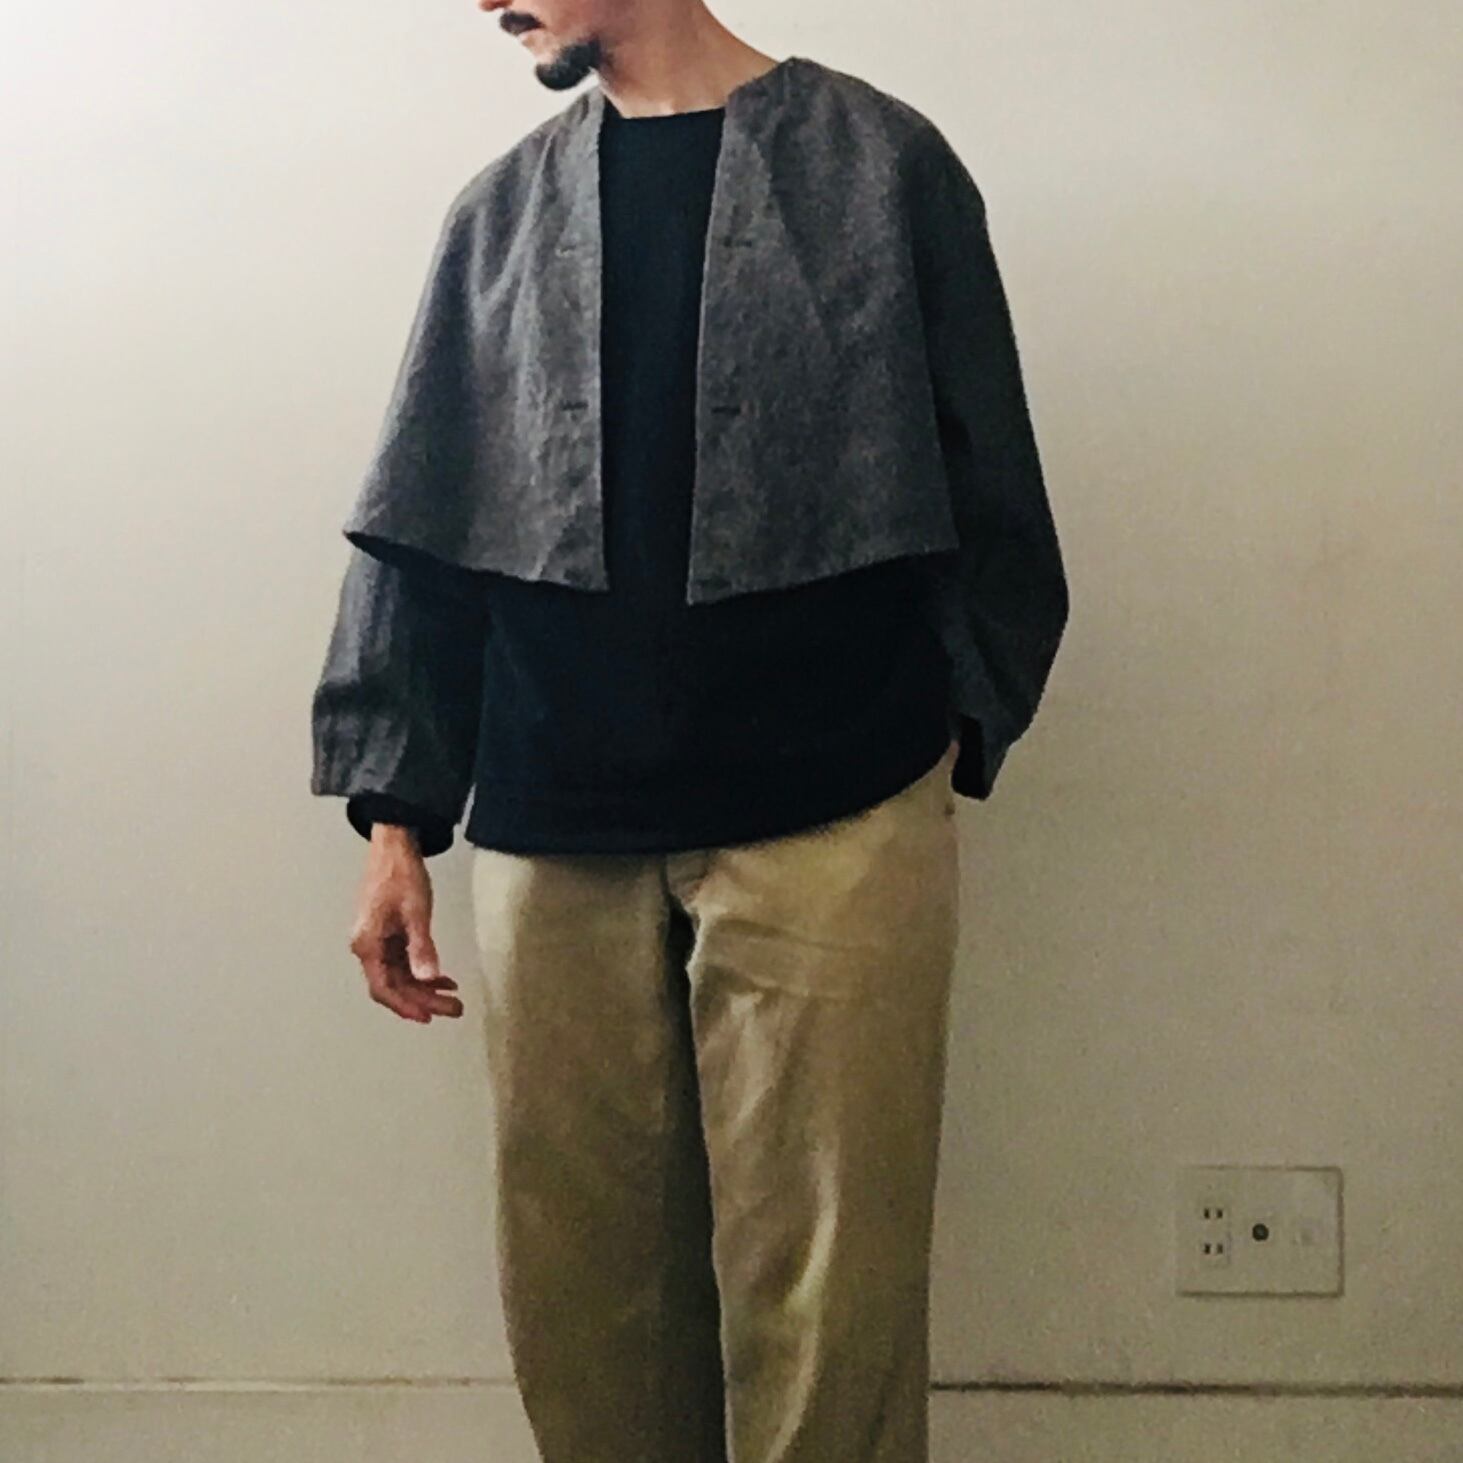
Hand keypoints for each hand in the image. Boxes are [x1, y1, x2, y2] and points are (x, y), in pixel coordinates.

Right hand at [348, 827, 463, 1022]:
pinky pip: (404, 962)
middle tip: (454, 1009)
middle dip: (424, 1000)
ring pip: (401, 976)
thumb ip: (422, 947)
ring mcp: (378, 941)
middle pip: (394, 985)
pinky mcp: (388, 934)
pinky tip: (443, 977)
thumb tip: (428, 978)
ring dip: (425, 988)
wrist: (394, 845)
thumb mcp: (416, 912)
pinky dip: (422, 970)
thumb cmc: (401, 874)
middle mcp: (368, 947)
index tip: (429, 1017)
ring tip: (453, 997)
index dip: (406, 1006)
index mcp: (368, 944)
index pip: (385, 988)